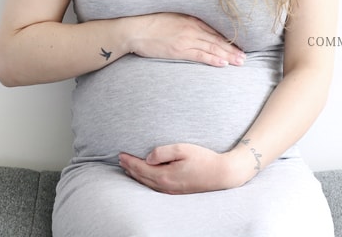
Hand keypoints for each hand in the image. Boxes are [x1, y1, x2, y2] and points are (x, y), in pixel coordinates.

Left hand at [118, 143, 254, 194]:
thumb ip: (163, 152)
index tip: (120, 154)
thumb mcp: (182, 149)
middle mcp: (165, 186)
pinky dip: (146, 182)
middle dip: (129, 168)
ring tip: (128, 169)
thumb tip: (148, 157)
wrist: (221, 174)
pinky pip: (155, 187)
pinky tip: (146, 178)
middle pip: (141, 177)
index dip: (129, 161)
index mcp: (165, 175)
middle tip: (120, 160)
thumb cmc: (203, 159)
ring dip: (136, 176)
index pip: (141, 168)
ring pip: (147, 184)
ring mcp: (171, 191)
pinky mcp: (177, 192)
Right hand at [126, 13, 245, 66]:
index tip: (240, 45)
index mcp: (191, 19)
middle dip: (233, 49)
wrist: (134, 28)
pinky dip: (213, 59)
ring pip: (212, 48)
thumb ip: (186, 21)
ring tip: (240, 62)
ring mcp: (186, 39)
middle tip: (245, 57)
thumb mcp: (172, 17)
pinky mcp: (179, 49)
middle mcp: (192, 28)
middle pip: (217, 40)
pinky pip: (200, 55)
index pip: (215, 30)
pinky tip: (223, 63)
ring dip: (228, 56)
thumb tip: (197, 28)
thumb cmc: (150, 22)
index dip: (229, 39)